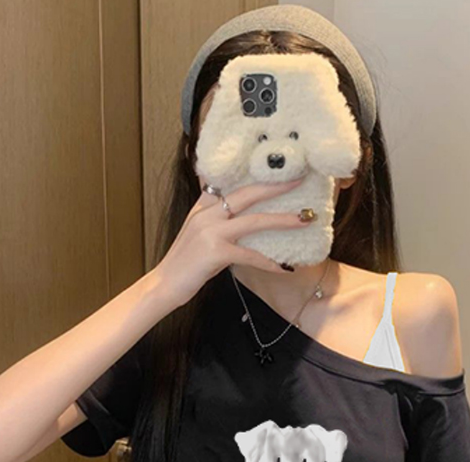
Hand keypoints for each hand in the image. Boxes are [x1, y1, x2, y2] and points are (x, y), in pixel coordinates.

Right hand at [154, 177, 312, 307]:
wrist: (164, 285)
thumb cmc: (186, 263)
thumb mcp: (199, 232)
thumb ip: (218, 220)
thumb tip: (247, 217)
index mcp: (204, 206)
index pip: (232, 181)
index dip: (256, 174)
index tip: (278, 168)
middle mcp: (207, 214)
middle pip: (248, 193)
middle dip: (277, 186)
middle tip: (300, 178)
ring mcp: (211, 232)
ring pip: (255, 221)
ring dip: (283, 220)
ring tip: (305, 218)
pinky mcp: (216, 253)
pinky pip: (250, 255)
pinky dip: (269, 262)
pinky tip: (285, 268)